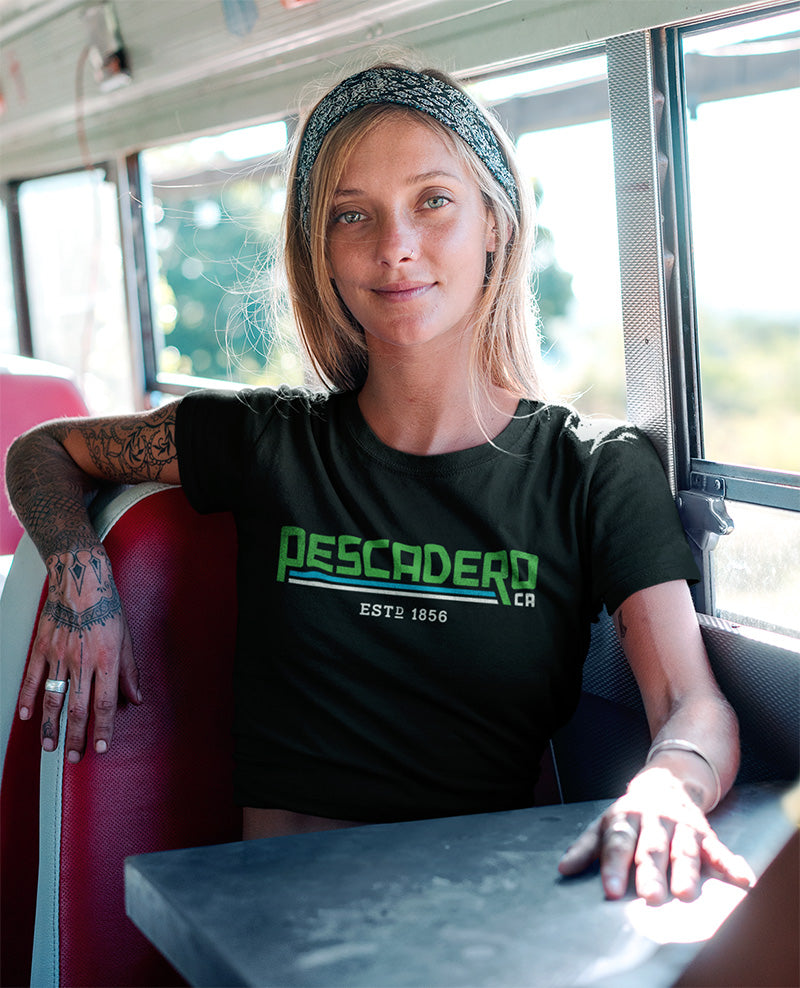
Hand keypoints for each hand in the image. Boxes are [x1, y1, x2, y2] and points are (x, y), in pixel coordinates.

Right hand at [18, 546, 140, 762]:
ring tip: (50, 746)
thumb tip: (135, 697)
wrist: (80, 578)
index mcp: (107, 658)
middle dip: (76, 736)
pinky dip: (27, 699)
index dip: (104, 728)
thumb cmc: (107, 605)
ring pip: (53, 698)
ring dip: (51, 726)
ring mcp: (58, 654)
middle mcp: (82, 659)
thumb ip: (129, 670)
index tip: (102, 747)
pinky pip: (32, 678)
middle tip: (74, 757)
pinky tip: (27, 717)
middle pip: (78, 707)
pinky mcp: (41, 647)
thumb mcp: (127, 636)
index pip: (106, 702)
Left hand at [557, 767, 754, 903]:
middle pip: (651, 849)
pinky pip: (718, 848)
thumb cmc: (631, 813)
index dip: (613, 867)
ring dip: (686, 871)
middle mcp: (654, 820)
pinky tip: (742, 879)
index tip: (610, 891)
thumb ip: (586, 848)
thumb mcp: (605, 823)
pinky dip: (730, 863)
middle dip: (650, 873)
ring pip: (683, 849)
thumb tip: (563, 869)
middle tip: (650, 898)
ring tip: (686, 893)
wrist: (667, 779)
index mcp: (625, 818)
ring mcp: (681, 825)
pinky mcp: (705, 831)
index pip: (617, 843)